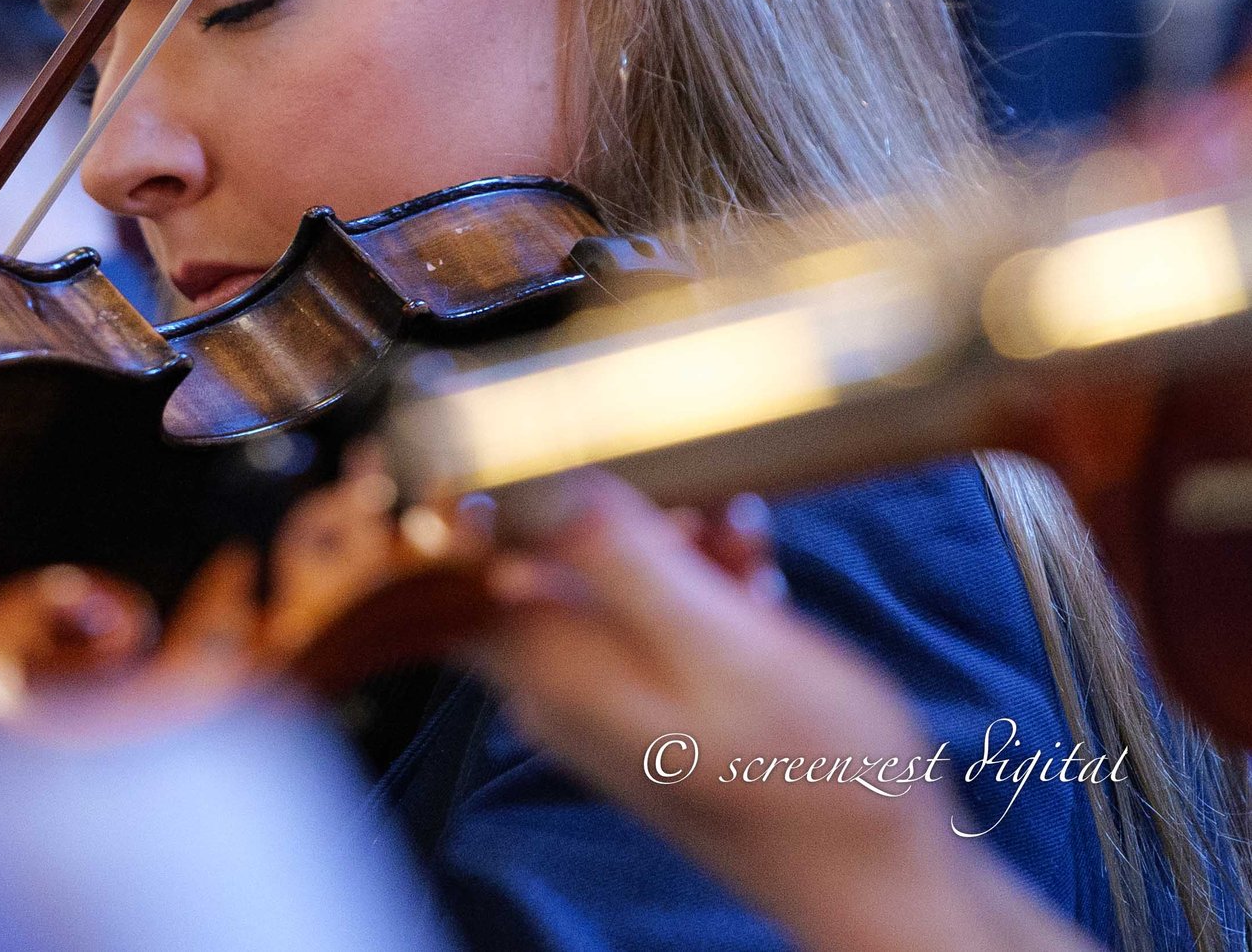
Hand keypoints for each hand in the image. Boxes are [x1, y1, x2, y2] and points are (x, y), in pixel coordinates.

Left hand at [462, 472, 1096, 951]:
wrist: (877, 873)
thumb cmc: (811, 772)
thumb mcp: (722, 645)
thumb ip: (628, 564)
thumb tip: (553, 486)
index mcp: (554, 675)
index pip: (456, 575)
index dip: (485, 506)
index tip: (542, 460)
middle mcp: (558, 693)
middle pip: (537, 566)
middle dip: (613, 519)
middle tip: (691, 513)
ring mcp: (604, 706)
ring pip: (603, 590)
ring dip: (668, 551)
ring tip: (741, 541)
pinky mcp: (652, 710)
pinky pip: (648, 626)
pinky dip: (696, 591)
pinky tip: (755, 578)